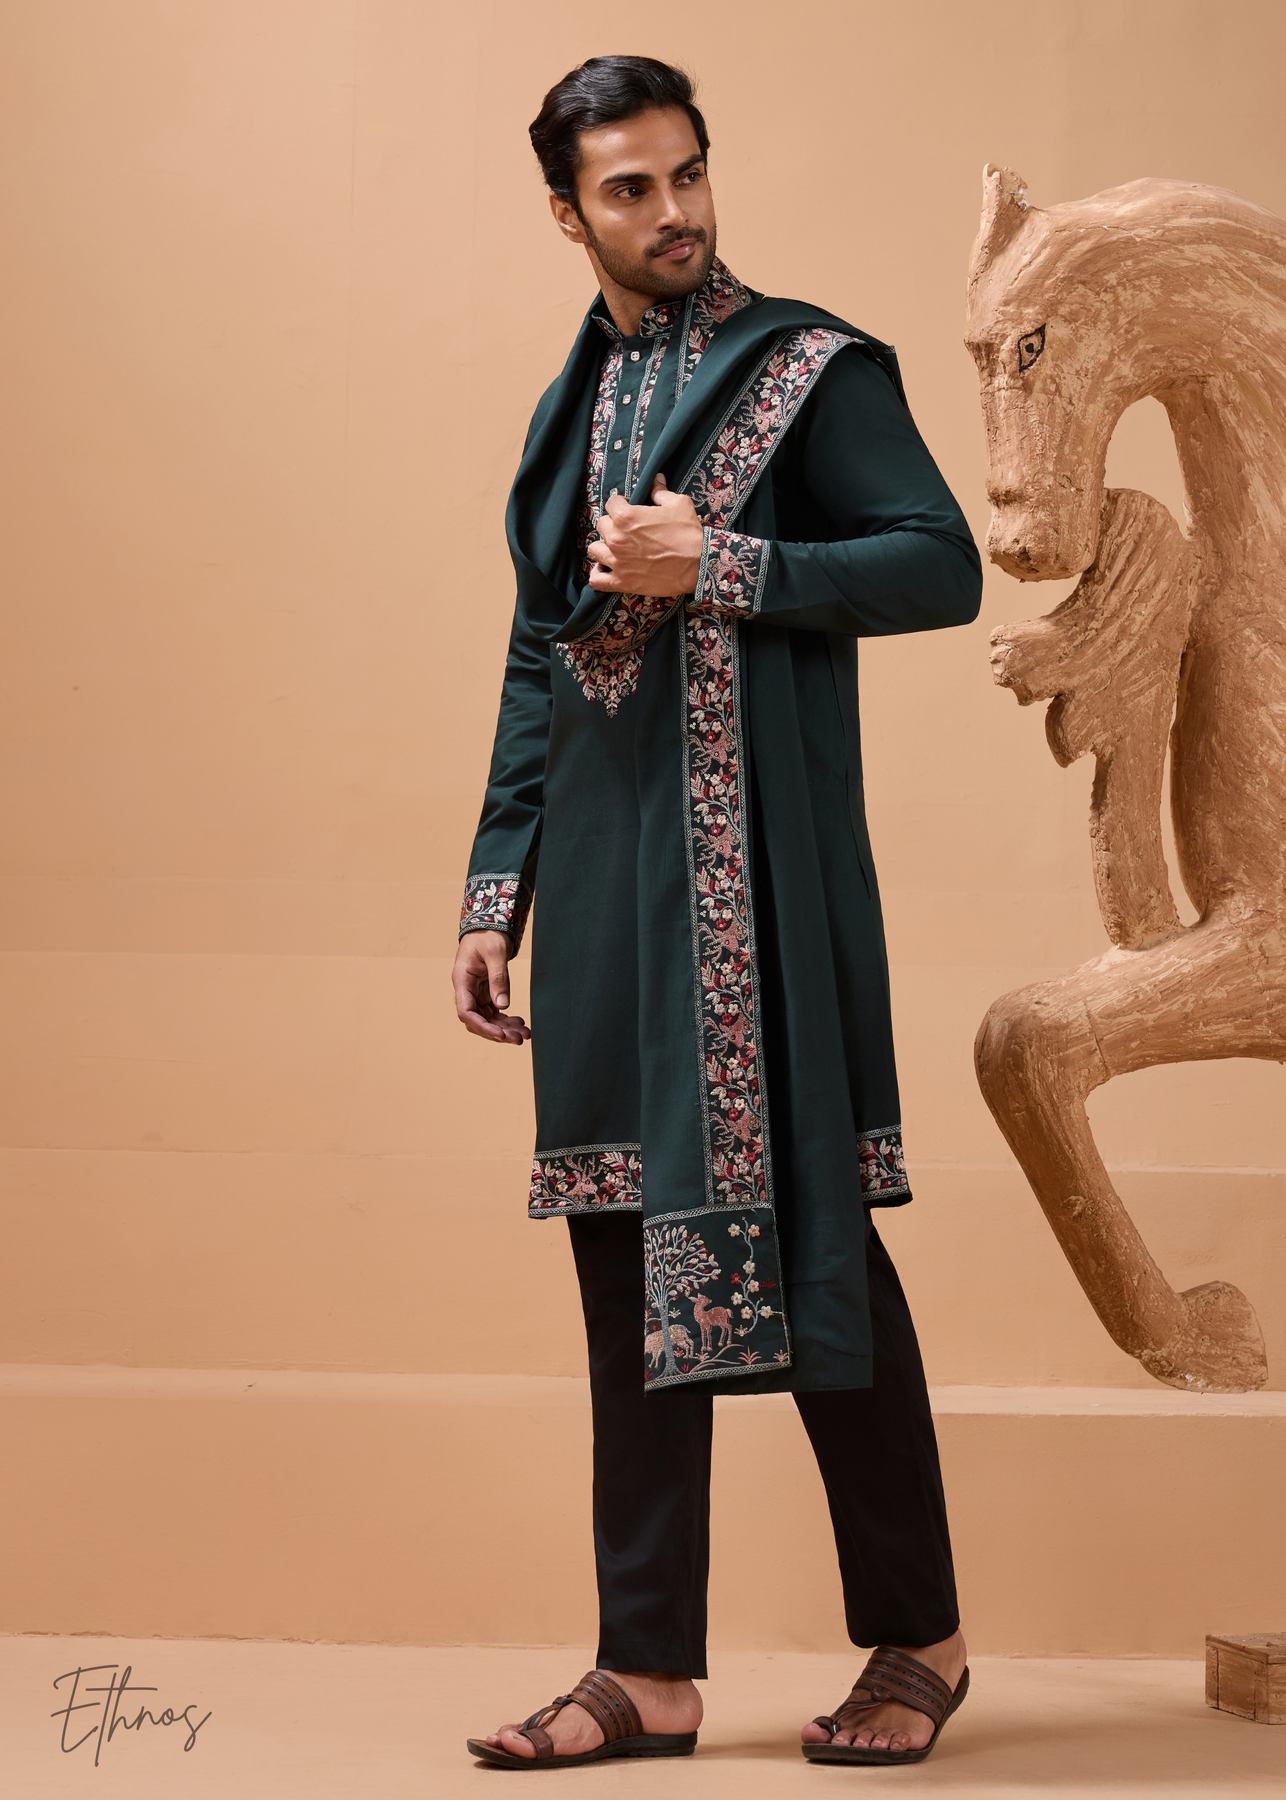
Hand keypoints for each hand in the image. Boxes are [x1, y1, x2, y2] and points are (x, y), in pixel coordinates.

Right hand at [453, 931, 529, 1044]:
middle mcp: (466, 990)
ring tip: (525, 1033)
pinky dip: (506, 1020)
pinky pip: (494, 1012)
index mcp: (462, 981)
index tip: (500, 1035)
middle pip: (477, 1020)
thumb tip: (503, 1006)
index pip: (466, 1012)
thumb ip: (498, 978)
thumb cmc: (488, 935)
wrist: (488, 925)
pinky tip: (519, 1022)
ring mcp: (476, 992)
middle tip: (519, 1039)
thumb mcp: (495, 953)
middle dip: (497, 1032)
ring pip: (487, 1019)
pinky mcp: (486, 992)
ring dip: (504, 1029)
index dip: (482, 1027)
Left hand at [586, 473, 702, 595]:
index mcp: (626, 516)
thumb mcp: (678, 504)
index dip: (620, 505)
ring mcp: (617, 561)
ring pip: (594, 550)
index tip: (628, 509)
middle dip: (612, 525)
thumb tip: (656, 479)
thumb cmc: (688, 533)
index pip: (610, 503)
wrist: (699, 565)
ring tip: (615, 549)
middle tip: (626, 530)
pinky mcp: (622, 582)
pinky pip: (596, 580)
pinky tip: (607, 569)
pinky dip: (598, 574)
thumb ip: (660, 491)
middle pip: (601, 525)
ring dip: (603, 547)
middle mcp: (616, 538)